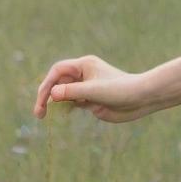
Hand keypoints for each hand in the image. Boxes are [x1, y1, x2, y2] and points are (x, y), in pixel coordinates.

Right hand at [33, 55, 155, 123]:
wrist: (142, 99)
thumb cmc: (120, 90)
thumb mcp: (94, 91)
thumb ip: (72, 92)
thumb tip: (52, 95)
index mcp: (84, 65)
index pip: (57, 72)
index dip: (47, 85)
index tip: (43, 101)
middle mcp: (83, 75)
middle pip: (57, 83)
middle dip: (46, 96)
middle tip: (39, 113)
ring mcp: (86, 88)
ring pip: (63, 94)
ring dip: (53, 104)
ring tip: (43, 116)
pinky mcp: (90, 101)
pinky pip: (71, 103)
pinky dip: (63, 109)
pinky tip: (58, 116)